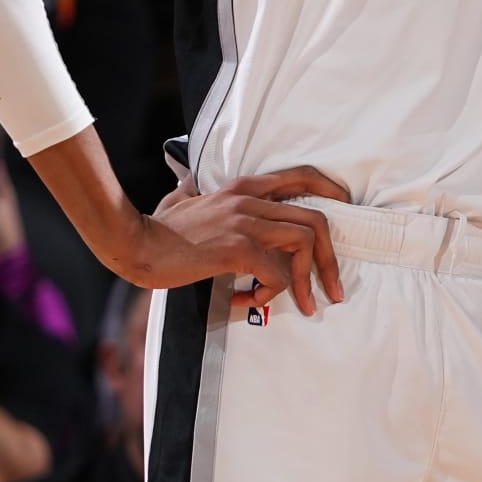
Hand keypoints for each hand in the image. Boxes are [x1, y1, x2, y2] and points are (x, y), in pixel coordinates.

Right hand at [137, 167, 349, 314]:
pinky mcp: (237, 248)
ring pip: (304, 242)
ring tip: (300, 304)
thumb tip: (187, 182)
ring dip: (306, 280)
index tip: (347, 214)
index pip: (302, 177)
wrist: (135, 244)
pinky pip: (276, 273)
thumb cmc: (156, 228)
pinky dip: (271, 293)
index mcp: (242, 188)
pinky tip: (248, 300)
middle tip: (333, 290)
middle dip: (332, 259)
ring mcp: (245, 222)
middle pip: (316, 219)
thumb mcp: (180, 199)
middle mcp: (249, 200)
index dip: (332, 193)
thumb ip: (192, 190)